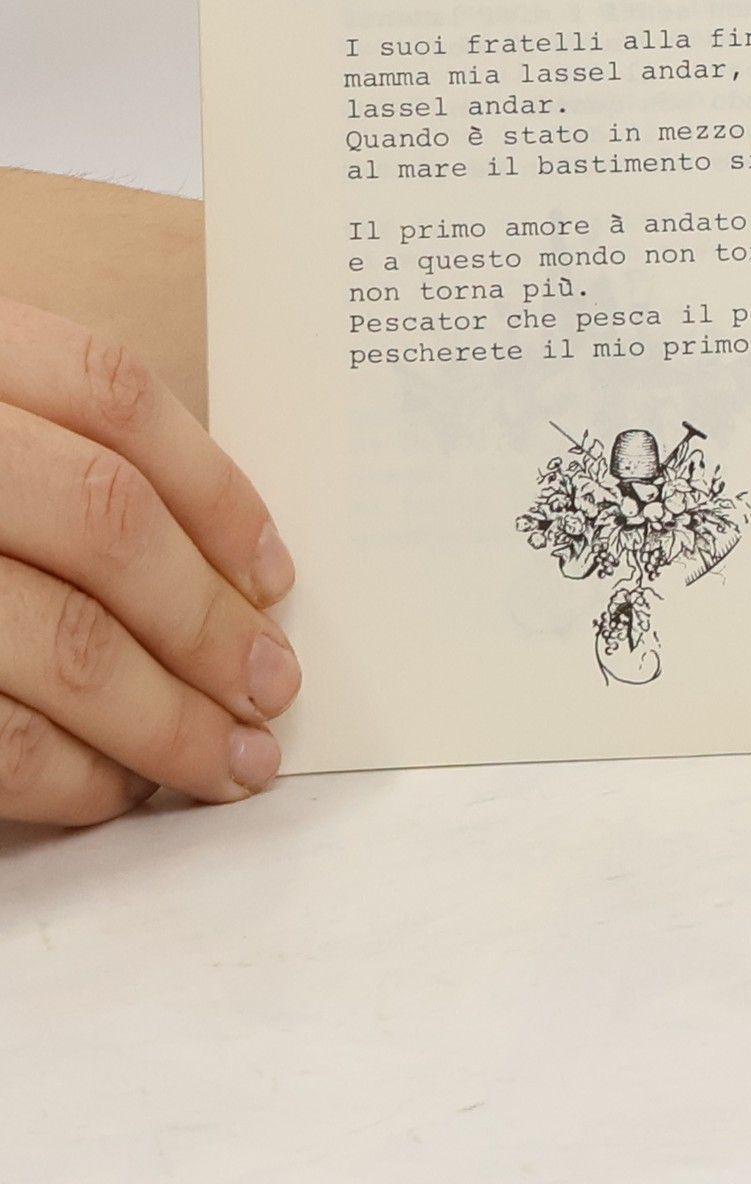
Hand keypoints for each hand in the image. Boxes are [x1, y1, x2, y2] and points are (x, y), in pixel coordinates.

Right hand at [0, 295, 297, 825]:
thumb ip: (37, 443)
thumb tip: (210, 563)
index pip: (110, 395)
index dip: (214, 491)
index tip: (277, 574)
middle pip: (105, 524)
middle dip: (207, 622)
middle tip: (274, 690)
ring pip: (59, 640)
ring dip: (160, 720)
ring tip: (226, 763)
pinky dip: (62, 773)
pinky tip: (111, 791)